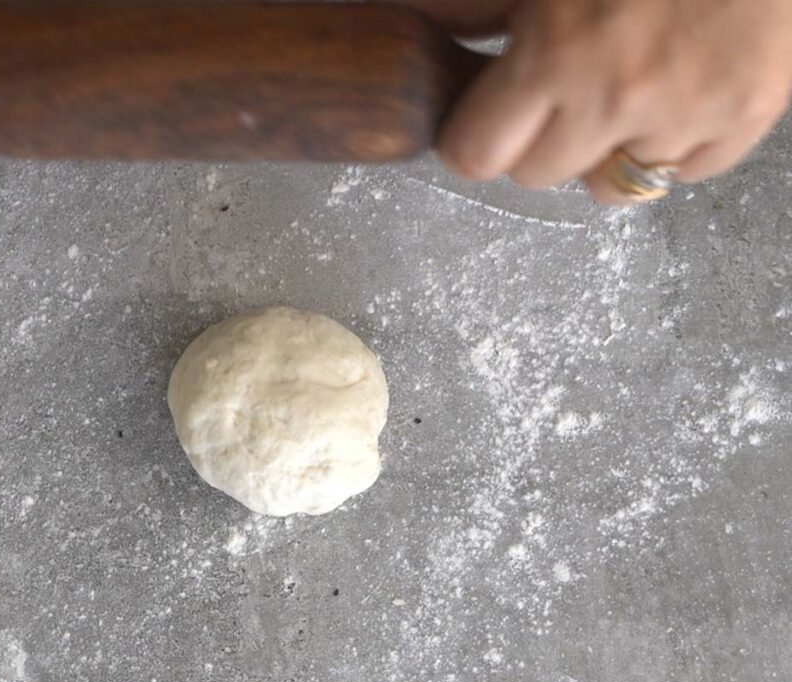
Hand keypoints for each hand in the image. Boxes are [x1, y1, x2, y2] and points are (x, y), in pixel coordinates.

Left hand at [438, 0, 791, 203]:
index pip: (475, 156)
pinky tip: (683, 87)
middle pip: (537, 176)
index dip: (475, 139)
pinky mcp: (744, 116)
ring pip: (611, 186)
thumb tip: (414, 27)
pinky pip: (682, 173)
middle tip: (568, 86)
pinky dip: (676, 144)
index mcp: (554, 52)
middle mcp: (615, 97)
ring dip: (608, 149)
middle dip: (541, 139)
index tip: (487, 120)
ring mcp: (684, 113)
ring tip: (629, 84)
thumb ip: (476, 4)